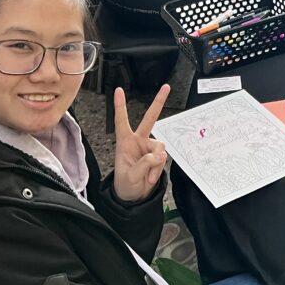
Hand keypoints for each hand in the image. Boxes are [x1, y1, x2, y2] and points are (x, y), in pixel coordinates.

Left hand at [112, 85, 169, 202]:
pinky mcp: (157, 156)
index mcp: (125, 142)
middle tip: (166, 88)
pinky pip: (163, 158)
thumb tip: (157, 155)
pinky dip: (158, 169)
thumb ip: (144, 164)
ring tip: (147, 176)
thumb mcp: (130, 175)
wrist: (133, 197)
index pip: (122, 121)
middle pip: (150, 119)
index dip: (120, 106)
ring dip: (156, 164)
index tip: (119, 90)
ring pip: (160, 147)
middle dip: (159, 102)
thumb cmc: (125, 184)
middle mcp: (138, 141)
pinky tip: (151, 177)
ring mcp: (149, 148)